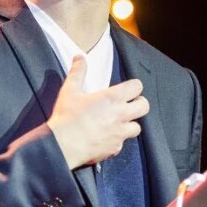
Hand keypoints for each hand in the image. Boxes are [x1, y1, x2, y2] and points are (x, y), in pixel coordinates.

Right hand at [47, 54, 149, 169]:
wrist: (62, 145)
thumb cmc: (66, 117)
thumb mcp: (70, 90)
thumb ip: (78, 72)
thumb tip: (79, 57)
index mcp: (112, 98)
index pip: (137, 87)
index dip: (133, 86)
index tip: (126, 89)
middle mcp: (121, 115)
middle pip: (144, 106)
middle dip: (138, 104)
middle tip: (128, 105)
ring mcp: (119, 133)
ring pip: (137, 127)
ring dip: (130, 124)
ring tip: (118, 123)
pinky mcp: (114, 148)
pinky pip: (122, 143)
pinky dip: (116, 140)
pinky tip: (106, 138)